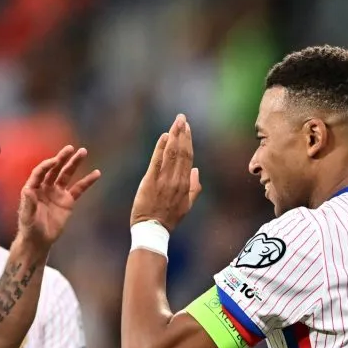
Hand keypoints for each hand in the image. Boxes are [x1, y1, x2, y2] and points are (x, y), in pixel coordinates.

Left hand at [17, 145, 100, 247]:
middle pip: (55, 169)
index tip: (55, 161)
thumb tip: (28, 190)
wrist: (39, 240)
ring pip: (67, 175)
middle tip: (71, 148)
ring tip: (83, 152)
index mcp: (33, 187)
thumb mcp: (26, 216)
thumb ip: (28, 203)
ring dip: (74, 164)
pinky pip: (79, 189)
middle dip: (62, 158)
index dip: (47, 165)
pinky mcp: (68, 200)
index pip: (40, 172)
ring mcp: (57, 192)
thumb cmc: (29, 227)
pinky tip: (96, 173)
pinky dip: (87, 181)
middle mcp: (45, 186)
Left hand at [130, 114, 201, 230]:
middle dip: (182, 133)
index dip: (188, 141)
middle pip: (181, 152)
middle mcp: (177, 180)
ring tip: (176, 122)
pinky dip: (161, 147)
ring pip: (171, 153)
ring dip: (174, 135)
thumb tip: (197, 170)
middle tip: (182, 118)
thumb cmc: (168, 219)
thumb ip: (194, 188)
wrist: (152, 229)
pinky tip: (164, 136)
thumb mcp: (187, 206)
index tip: (187, 128)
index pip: (188, 158)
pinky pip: (157, 160)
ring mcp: (164, 180)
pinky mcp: (150, 181)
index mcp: (185, 184)